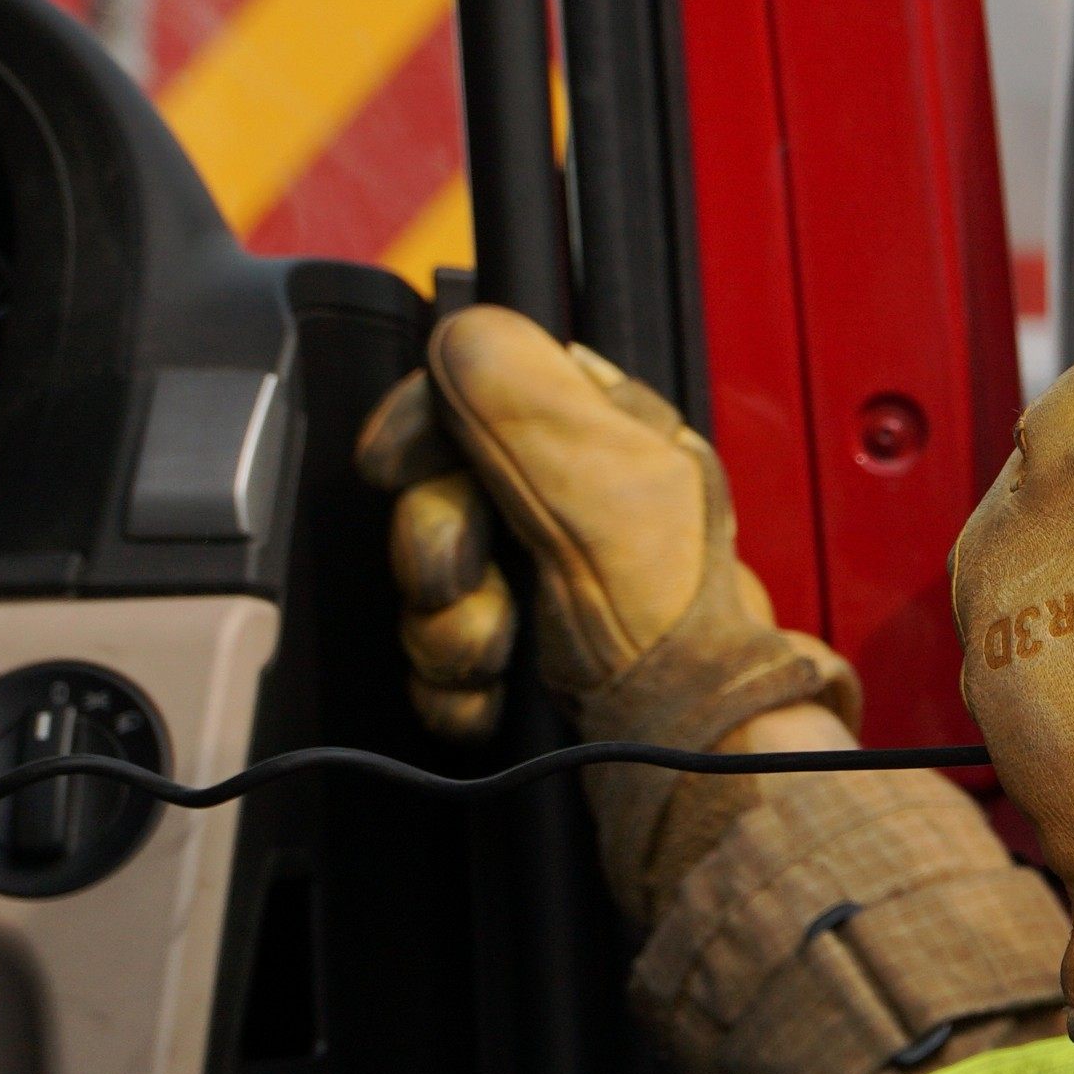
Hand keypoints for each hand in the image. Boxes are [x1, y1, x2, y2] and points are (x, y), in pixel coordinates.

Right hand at [354, 308, 852, 789]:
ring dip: (447, 627)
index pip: (481, 386)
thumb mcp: (605, 487)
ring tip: (496, 650)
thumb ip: (528, 401)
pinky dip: (456, 687)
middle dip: (435, 547)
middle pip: (434, 492)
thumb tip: (462, 330)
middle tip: (463, 578)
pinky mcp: (518, 656)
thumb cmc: (669, 617)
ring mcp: (538, 581)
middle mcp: (567, 501)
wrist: (681, 743)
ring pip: (429, 584)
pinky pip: (438, 656)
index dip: (422, 420)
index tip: (391, 462)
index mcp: (602, 438)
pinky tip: (494, 696)